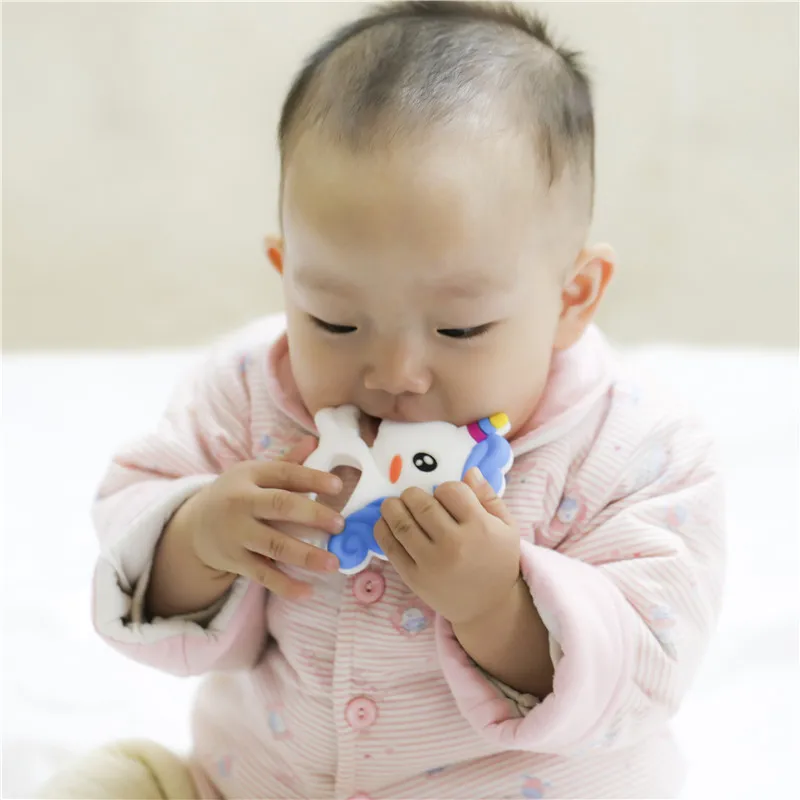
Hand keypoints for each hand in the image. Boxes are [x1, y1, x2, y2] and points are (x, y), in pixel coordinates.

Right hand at [179, 437, 344, 598]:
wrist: (195, 525)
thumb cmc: (238, 494)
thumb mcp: (254, 473)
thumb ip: (287, 461)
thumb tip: (315, 440)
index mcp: (250, 475)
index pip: (284, 473)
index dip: (312, 478)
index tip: (338, 485)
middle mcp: (242, 502)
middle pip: (280, 506)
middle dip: (313, 515)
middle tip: (340, 525)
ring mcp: (237, 534)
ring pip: (274, 545)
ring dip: (306, 555)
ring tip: (333, 563)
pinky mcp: (235, 561)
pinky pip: (263, 575)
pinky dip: (285, 585)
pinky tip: (308, 591)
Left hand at [374, 468, 520, 624]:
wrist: (489, 608)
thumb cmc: (498, 561)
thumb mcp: (506, 528)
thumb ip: (488, 497)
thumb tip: (469, 471)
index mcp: (479, 527)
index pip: (450, 490)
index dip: (445, 489)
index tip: (445, 497)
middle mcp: (453, 544)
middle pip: (421, 503)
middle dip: (413, 494)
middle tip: (413, 497)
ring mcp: (431, 562)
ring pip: (401, 522)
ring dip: (392, 507)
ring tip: (394, 504)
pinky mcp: (414, 577)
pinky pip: (390, 547)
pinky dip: (382, 529)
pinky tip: (386, 522)